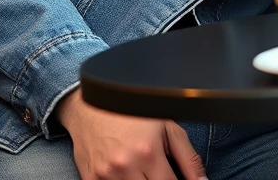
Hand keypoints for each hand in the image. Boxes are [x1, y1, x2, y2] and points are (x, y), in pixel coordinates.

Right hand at [58, 89, 205, 179]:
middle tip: (158, 171)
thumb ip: (187, 157)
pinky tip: (127, 172)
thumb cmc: (132, 111)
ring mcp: (106, 177)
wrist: (90, 105)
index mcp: (148, 153)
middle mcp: (126, 167)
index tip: (177, 178)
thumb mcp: (166, 127)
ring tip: (144, 170)